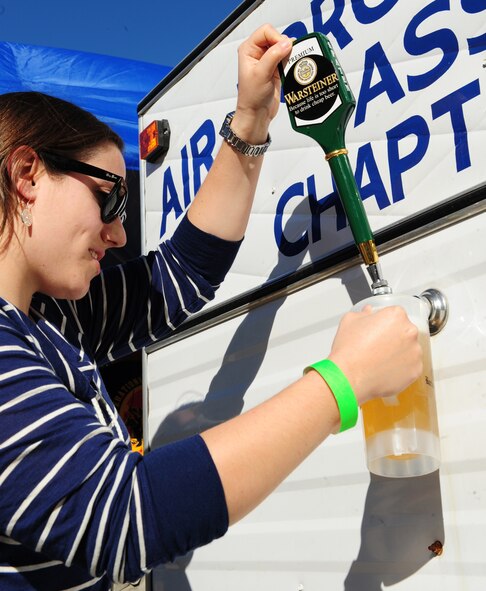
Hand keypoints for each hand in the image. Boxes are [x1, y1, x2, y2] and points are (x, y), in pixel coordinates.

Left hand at [231, 24, 292, 143]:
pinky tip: (291, 68)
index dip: (276, 37)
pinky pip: (288, 58)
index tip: (283, 49)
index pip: (265, 31)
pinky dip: (292, 61)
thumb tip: (287, 43)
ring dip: (289, 54)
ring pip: (284, 47)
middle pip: (276, 37)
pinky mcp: (276, 68)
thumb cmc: (251, 98)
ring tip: (289, 65)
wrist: (257, 114)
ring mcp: (268, 60)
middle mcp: (257, 53)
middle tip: (287, 58)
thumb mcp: (261, 74)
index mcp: (248, 50)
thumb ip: (273, 56)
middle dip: (284, 45)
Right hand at [327, 305, 422, 404]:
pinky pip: (410, 367)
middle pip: (404, 332)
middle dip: (393, 338)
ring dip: (398, 353)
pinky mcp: (416, 370)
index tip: (377, 331)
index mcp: (396, 315)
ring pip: (409, 350)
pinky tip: (384, 369)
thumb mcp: (350, 321)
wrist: (349, 377)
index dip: (384, 324)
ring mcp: (415, 352)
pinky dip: (401, 369)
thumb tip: (368, 312)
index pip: (395, 315)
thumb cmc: (349, 350)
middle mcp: (410, 331)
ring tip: (379, 360)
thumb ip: (363, 313)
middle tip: (377, 346)